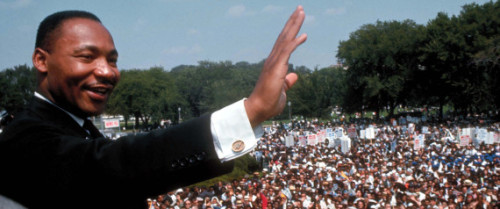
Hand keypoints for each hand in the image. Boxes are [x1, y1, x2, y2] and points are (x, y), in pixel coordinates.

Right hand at [245, 6, 306, 126]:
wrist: (258, 110)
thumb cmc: (268, 102)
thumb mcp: (282, 90)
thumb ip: (287, 81)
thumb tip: (294, 75)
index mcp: (274, 63)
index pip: (284, 42)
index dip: (291, 30)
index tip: (297, 19)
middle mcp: (272, 59)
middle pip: (284, 36)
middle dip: (293, 21)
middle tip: (300, 8)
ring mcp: (273, 63)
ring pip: (285, 39)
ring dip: (294, 25)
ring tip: (301, 12)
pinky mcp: (276, 69)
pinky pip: (286, 52)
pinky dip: (295, 42)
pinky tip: (304, 35)